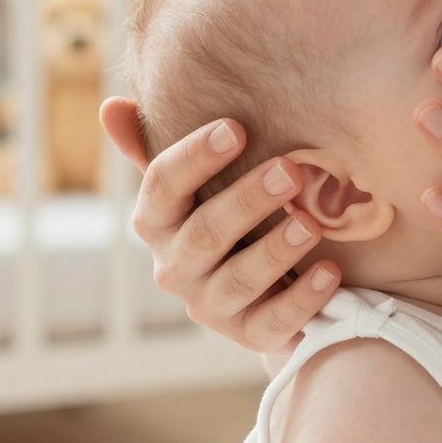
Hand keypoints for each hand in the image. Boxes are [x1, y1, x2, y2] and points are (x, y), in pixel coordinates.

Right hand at [100, 99, 340, 354]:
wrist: (263, 287)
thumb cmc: (229, 216)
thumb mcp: (198, 182)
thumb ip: (158, 147)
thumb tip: (111, 107)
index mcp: (157, 222)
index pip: (162, 186)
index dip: (195, 157)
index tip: (236, 128)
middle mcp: (174, 267)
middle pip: (204, 234)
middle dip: (247, 201)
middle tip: (290, 170)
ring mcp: (209, 306)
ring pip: (238, 281)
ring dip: (275, 251)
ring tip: (312, 224)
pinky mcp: (248, 335)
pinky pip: (272, 322)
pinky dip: (302, 298)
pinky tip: (330, 272)